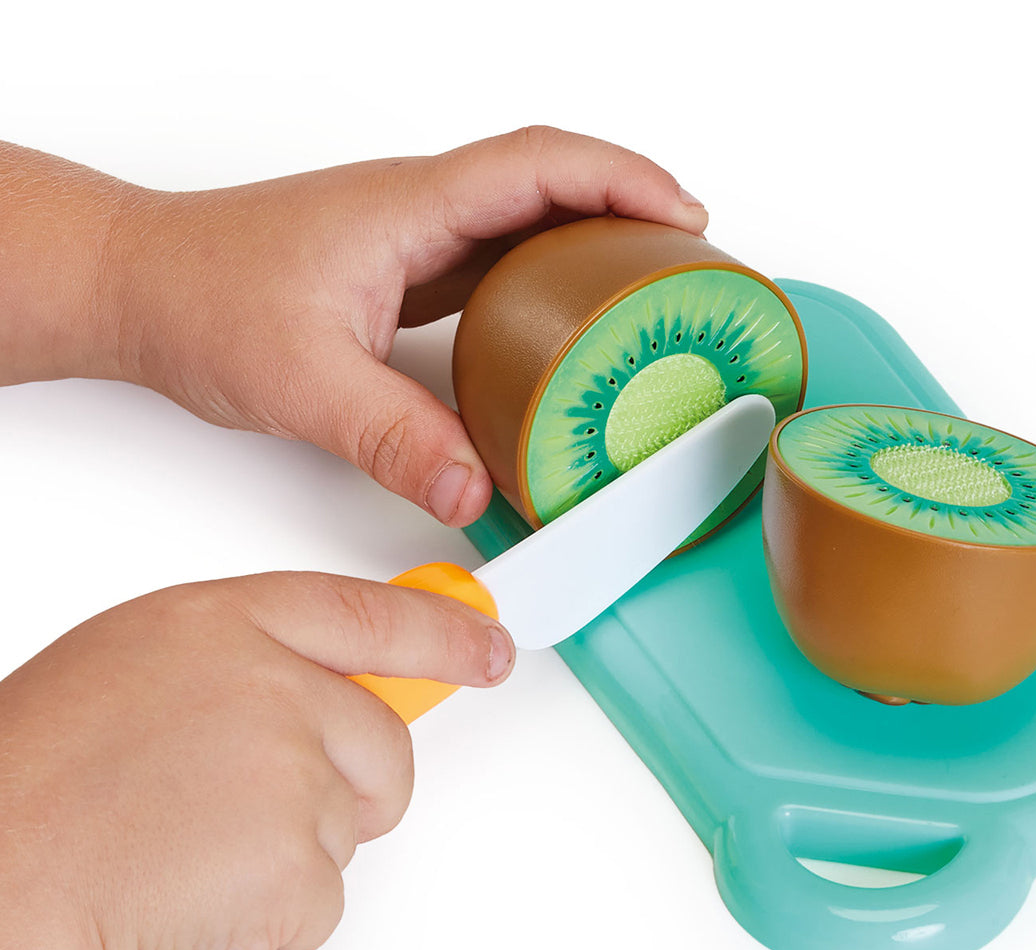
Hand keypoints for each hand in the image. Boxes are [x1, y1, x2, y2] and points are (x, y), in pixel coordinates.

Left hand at [0, 128, 707, 525]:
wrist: (142, 287)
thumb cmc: (201, 300)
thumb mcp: (304, 382)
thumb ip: (395, 440)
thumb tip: (475, 493)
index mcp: (408, 208)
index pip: (538, 166)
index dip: (623, 180)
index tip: (684, 217)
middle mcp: (418, 210)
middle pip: (551, 181)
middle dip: (633, 206)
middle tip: (690, 260)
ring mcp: (413, 238)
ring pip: (528, 219)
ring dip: (595, 239)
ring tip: (647, 288)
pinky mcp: (404, 270)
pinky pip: (498, 260)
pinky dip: (549, 280)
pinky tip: (566, 325)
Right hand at [0, 572, 512, 949]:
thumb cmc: (40, 774)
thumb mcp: (143, 666)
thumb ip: (250, 662)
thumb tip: (332, 688)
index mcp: (229, 625)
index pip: (371, 616)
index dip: (443, 633)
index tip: (490, 646)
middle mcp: (278, 689)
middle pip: (385, 746)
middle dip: (350, 786)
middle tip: (252, 808)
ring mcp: (296, 778)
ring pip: (349, 828)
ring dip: (288, 851)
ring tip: (188, 845)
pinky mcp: (299, 870)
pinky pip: (320, 900)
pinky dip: (270, 913)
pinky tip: (194, 893)